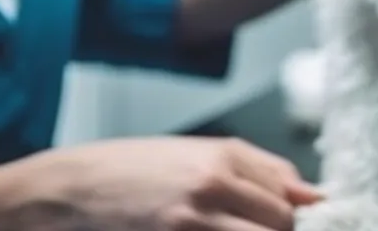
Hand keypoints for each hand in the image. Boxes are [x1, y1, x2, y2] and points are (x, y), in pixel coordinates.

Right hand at [19, 136, 321, 230]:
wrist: (66, 190)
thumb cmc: (127, 170)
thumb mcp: (192, 154)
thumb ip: (255, 169)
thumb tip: (310, 193)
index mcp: (222, 156)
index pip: (288, 194)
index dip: (291, 215)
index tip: (286, 223)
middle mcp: (214, 185)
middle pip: (281, 224)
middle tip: (251, 229)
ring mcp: (194, 220)